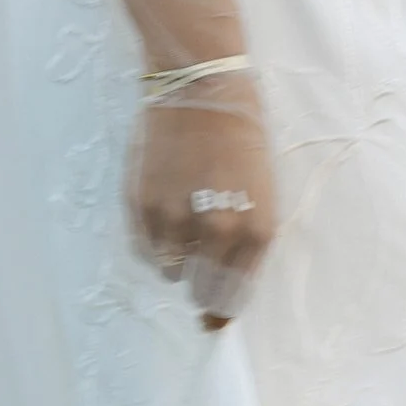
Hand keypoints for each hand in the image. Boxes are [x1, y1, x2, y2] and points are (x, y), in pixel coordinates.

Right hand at [129, 69, 277, 329]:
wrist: (202, 86)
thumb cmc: (242, 134)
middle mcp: (219, 233)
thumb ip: (246, 241)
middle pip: (202, 291)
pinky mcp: (144, 206)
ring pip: (171, 270)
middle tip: (196, 272)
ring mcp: (177, 221)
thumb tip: (222, 282)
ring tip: (180, 229)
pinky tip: (162, 216)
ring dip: (175, 260)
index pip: (234, 295)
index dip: (221, 311)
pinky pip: (145, 247)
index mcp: (256, 231)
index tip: (212, 319)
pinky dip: (152, 242)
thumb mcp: (262, 192)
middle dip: (200, 288)